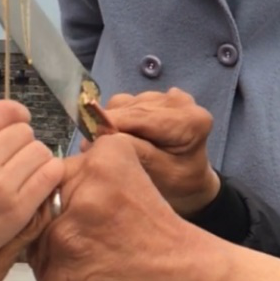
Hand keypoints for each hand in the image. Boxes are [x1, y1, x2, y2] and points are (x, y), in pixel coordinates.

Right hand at [0, 100, 63, 275]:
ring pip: (41, 152)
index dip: (17, 116)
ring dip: (36, 161)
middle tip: (13, 160)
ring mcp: (1, 184)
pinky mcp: (18, 209)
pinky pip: (51, 175)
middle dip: (22, 144)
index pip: (6, 110)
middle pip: (26, 132)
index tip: (17, 126)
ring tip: (22, 174)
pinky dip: (48, 176)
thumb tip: (9, 123)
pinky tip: (36, 184)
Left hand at [23, 134, 229, 280]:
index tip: (48, 236)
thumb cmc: (155, 233)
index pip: (46, 182)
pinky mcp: (77, 258)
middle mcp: (86, 181)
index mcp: (102, 156)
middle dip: (33, 251)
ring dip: (54, 280)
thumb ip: (78, 186)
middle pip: (35, 217)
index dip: (39, 213)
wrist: (190, 267)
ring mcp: (79, 220)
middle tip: (36, 274)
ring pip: (36, 255)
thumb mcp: (119, 187)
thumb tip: (23, 207)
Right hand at [98, 89, 219, 216]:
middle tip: (90, 149)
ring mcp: (170, 96)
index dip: (110, 126)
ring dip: (113, 122)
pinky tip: (123, 135)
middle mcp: (181, 102)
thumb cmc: (179, 183)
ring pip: (126, 103)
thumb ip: (137, 151)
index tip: (88, 144)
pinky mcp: (159, 97)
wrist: (191, 181)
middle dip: (107, 126)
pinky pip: (128, 102)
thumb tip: (104, 133)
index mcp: (189, 120)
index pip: (141, 116)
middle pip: (131, 107)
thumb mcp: (160, 174)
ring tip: (110, 146)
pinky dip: (119, 118)